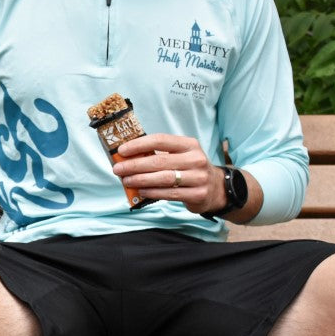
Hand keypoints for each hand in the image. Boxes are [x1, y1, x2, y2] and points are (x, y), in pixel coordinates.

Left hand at [111, 133, 226, 214]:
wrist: (216, 188)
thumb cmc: (190, 169)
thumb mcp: (181, 156)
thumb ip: (160, 155)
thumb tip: (128, 157)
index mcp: (189, 145)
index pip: (160, 141)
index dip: (139, 145)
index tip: (121, 150)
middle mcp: (196, 159)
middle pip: (159, 161)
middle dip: (134, 165)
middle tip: (118, 169)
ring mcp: (198, 177)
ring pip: (163, 178)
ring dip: (140, 180)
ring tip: (126, 181)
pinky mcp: (198, 194)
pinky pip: (170, 193)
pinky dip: (152, 192)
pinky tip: (141, 191)